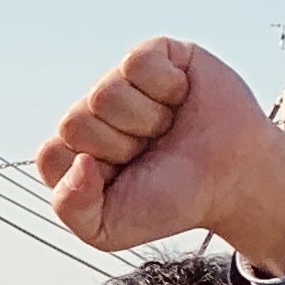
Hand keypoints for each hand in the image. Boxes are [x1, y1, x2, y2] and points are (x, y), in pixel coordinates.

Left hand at [36, 39, 284, 275]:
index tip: (124, 179)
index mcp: (74, 152)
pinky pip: (137, 63)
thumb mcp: (109, 229)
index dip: (89, 173)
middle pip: (75, 122)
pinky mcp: (154, 55)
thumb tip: (78, 160)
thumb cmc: (172, 199)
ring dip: (146, 120)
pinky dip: (166, 87)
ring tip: (167, 128)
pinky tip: (180, 98)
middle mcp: (92, 114)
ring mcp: (121, 82)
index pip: (51, 155)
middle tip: (151, 153)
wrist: (233, 178)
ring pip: (104, 94)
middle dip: (120, 147)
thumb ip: (71, 208)